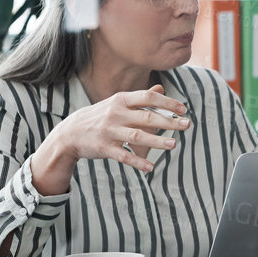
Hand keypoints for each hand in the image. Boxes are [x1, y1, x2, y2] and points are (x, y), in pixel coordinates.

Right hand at [30, 85, 190, 192]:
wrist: (70, 133)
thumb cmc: (100, 116)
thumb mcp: (117, 103)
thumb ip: (140, 98)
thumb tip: (160, 88)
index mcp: (121, 100)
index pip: (147, 98)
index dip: (167, 102)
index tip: (183, 109)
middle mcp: (115, 114)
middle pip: (146, 117)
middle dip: (169, 122)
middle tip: (187, 125)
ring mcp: (109, 131)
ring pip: (137, 136)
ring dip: (156, 141)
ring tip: (174, 145)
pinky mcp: (104, 148)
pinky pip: (123, 155)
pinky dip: (137, 162)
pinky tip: (151, 168)